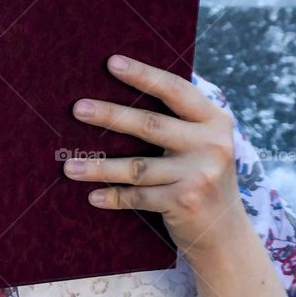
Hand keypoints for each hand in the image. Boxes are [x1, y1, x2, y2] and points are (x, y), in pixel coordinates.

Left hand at [63, 54, 250, 269]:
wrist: (226, 233)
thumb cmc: (202, 178)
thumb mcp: (204, 143)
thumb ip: (179, 121)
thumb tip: (122, 93)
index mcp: (215, 120)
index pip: (176, 90)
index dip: (143, 75)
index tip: (112, 63)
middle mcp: (212, 144)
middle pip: (151, 125)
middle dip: (110, 115)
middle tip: (78, 109)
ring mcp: (200, 174)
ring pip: (138, 166)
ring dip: (99, 167)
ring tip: (69, 166)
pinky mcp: (185, 202)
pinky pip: (138, 197)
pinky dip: (113, 196)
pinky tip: (93, 196)